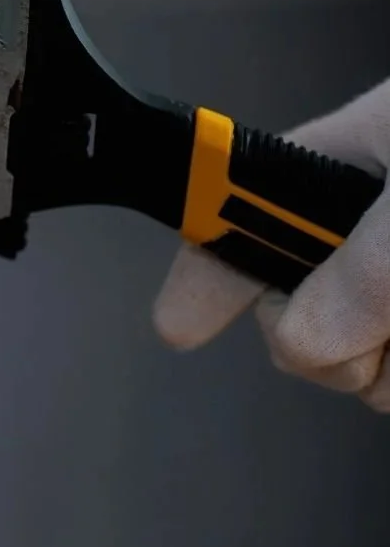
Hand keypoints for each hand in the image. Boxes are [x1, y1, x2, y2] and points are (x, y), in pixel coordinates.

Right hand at [153, 79, 389, 408]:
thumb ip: (368, 263)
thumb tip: (302, 337)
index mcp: (337, 166)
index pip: (228, 218)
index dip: (198, 275)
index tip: (177, 327)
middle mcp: (358, 228)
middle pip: (289, 316)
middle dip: (326, 347)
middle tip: (383, 336)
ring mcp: (389, 280)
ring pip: (349, 363)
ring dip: (384, 370)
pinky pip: (388, 380)